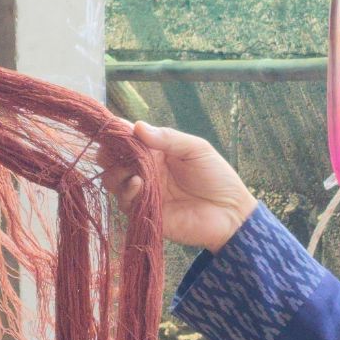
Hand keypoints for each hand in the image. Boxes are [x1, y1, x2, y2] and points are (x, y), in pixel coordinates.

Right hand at [118, 122, 258, 252]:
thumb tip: (138, 126)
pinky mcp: (145, 213)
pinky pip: (125, 203)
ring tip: (130, 172)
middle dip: (109, 155)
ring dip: (115, 174)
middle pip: (115, 160)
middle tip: (110, 153)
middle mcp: (147, 171)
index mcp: (157, 152)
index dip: (117, 134)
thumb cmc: (217, 177)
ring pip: (114, 181)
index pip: (129, 139)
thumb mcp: (196, 149)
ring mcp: (145, 192)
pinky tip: (138, 184)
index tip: (110, 131)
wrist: (230, 213)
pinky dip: (126, 191)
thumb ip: (168, 138)